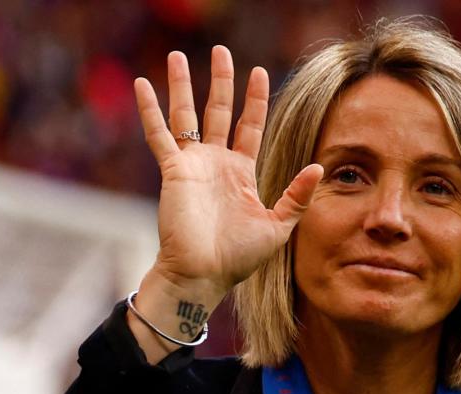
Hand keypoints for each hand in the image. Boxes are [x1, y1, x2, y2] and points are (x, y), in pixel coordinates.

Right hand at [134, 47, 322, 296]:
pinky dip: (150, 110)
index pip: (249, 126)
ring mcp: (193, 165)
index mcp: (241, 172)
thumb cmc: (239, 257)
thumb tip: (318, 167)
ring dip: (181, 85)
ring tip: (178, 55)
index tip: (259, 72)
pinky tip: (142, 84)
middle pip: (219, 111)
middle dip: (221, 81)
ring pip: (186, 115)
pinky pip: (159, 135)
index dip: (254, 100)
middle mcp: (216, 163)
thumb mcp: (278, 226)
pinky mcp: (173, 171)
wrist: (204, 274)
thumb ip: (297, 196)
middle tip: (221, 51)